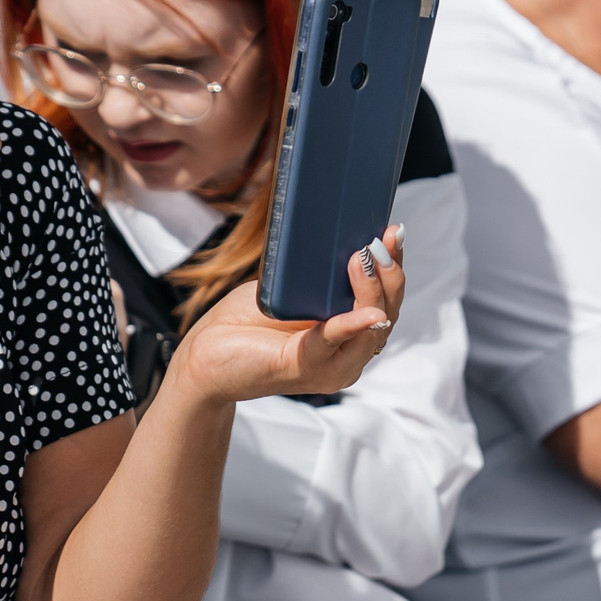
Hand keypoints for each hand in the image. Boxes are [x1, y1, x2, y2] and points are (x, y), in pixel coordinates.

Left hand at [166, 225, 404, 406]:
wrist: (205, 355)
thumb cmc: (246, 322)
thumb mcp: (291, 288)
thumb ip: (321, 275)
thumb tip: (346, 235)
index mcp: (349, 335)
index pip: (388, 302)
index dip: (394, 268)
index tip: (394, 233)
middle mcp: (348, 354)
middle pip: (388, 314)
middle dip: (390, 275)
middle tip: (383, 241)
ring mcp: (330, 366)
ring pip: (372, 330)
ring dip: (372, 291)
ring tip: (362, 258)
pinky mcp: (304, 367)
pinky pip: (334, 343)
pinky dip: (351, 326)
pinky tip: (366, 312)